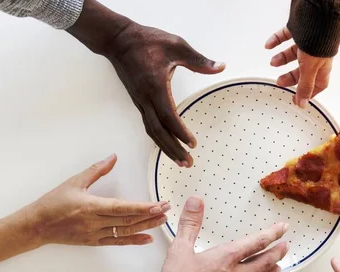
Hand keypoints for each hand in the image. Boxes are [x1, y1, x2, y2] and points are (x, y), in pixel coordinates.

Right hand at [29, 154, 168, 246]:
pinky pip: (117, 242)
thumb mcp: (74, 182)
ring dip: (145, 226)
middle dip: (150, 215)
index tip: (159, 204)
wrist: (36, 225)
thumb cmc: (53, 202)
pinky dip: (133, 240)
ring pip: (125, 231)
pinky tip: (147, 238)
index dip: (142, 207)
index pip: (122, 207)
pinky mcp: (94, 242)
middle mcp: (94, 222)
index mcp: (90, 206)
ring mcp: (95, 234)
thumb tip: (113, 157)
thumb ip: (96, 170)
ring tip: (162, 221)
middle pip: (128, 219)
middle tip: (167, 209)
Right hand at [105, 24, 224, 166]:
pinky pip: (149, 125)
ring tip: (181, 161)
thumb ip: (198, 60)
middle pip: (159, 131)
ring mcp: (140, 102)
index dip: (180, 132)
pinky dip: (159, 139)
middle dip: (173, 149)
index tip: (193, 144)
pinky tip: (168, 146)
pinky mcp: (139, 102)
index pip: (168, 116)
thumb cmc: (146, 41)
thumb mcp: (176, 46)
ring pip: (152, 131)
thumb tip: (220, 66)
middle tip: (188, 163)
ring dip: (166, 148)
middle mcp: (145, 98)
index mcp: (155, 86)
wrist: (118, 40)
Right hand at [133, 196, 288, 271]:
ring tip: (278, 267)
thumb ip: (190, 223)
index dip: (272, 233)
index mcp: (226, 258)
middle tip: (286, 246)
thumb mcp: (180, 249)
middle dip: (276, 252)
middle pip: (263, 262)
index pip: (256, 243)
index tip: (283, 228)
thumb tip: (195, 201)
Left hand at [266, 27, 332, 107]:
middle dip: (291, 77)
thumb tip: (302, 103)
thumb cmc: (319, 37)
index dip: (308, 93)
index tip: (297, 100)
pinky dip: (276, 41)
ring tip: (272, 61)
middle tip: (279, 82)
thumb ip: (305, 86)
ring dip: (282, 58)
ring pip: (293, 53)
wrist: (318, 10)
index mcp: (322, 64)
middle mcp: (315, 53)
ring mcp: (307, 40)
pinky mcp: (299, 27)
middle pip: (303, 70)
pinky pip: (285, 36)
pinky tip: (269, 45)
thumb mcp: (310, 67)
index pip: (318, 83)